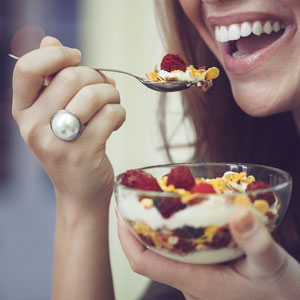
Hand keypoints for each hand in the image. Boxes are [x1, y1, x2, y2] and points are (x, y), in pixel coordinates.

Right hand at [12, 36, 125, 211]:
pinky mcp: (84, 152)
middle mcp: (34, 126)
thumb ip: (51, 80)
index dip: (56, 54)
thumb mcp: (52, 116)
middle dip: (97, 77)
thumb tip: (50, 40)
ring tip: (113, 104)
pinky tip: (116, 122)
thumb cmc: (70, 148)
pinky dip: (120, 113)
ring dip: (112, 94)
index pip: (27, 68)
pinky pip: (111, 114)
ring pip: (95, 94)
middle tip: (106, 89)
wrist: (79, 191)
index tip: (77, 57)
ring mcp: (58, 141)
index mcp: (23, 112)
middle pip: (71, 77)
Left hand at [117, 208, 299, 299]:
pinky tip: (182, 217)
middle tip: (133, 200)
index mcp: (198, 281)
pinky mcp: (208, 274)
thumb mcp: (273, 265)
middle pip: (149, 255)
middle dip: (136, 228)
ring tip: (153, 204)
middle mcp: (191, 280)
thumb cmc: (283, 293)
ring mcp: (199, 278)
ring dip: (154, 229)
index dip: (127, 238)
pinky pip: (181, 252)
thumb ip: (256, 240)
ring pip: (164, 253)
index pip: (144, 263)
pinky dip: (174, 233)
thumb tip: (238, 211)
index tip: (120, 213)